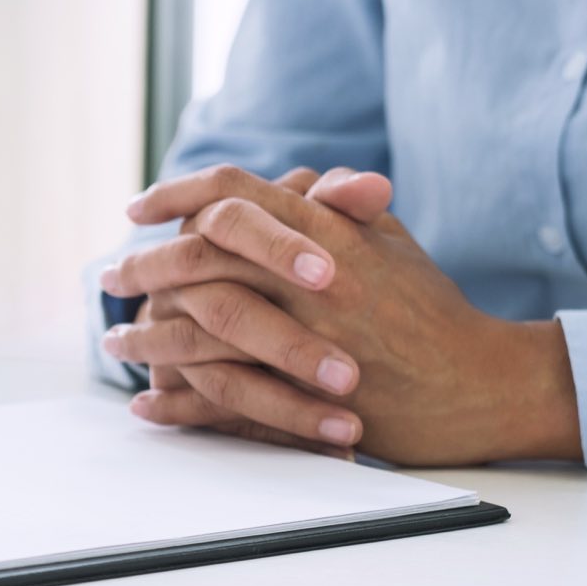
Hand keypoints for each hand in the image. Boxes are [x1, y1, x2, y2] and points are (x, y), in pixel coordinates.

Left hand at [99, 165, 581, 465]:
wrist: (477, 384)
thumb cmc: (432, 311)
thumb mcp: (388, 241)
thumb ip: (337, 207)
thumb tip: (296, 180)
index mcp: (322, 231)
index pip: (232, 193)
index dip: (177, 193)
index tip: (137, 208)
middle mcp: (304, 277)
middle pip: (195, 256)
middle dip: (142, 266)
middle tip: (110, 276)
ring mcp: (299, 336)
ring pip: (194, 328)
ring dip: (143, 337)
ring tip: (113, 342)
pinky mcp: (298, 395)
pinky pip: (215, 398)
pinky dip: (175, 404)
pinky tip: (145, 405)